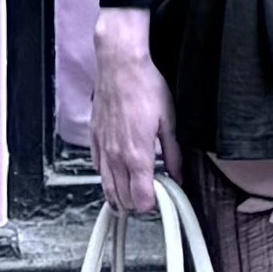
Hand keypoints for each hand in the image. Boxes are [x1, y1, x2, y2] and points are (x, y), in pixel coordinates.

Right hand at [93, 10, 170, 214]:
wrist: (119, 65)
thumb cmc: (145, 87)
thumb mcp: (168, 121)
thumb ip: (173, 153)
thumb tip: (178, 175)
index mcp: (137, 155)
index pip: (141, 199)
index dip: (152, 205)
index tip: (162, 200)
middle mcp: (116, 156)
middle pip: (122, 198)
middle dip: (136, 204)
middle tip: (150, 197)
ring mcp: (103, 148)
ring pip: (106, 187)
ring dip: (119, 196)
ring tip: (132, 196)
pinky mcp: (94, 137)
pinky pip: (97, 167)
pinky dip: (107, 176)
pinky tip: (115, 173)